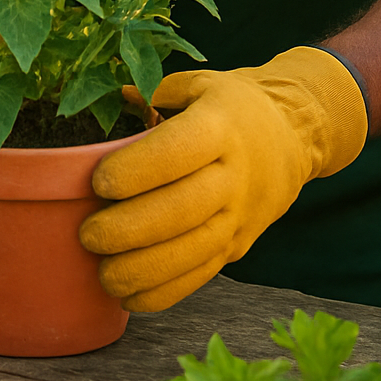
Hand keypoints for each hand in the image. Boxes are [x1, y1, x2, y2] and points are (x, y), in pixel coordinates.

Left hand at [79, 47, 367, 312]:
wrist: (292, 137)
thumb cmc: (232, 107)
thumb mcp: (200, 84)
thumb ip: (154, 91)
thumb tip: (111, 95)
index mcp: (221, 126)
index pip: (178, 151)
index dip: (137, 170)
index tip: (98, 181)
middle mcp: (234, 174)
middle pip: (183, 209)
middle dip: (130, 229)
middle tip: (88, 235)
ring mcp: (239, 215)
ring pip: (192, 251)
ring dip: (143, 269)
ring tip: (103, 272)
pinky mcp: (238, 245)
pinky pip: (202, 275)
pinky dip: (164, 293)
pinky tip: (128, 296)